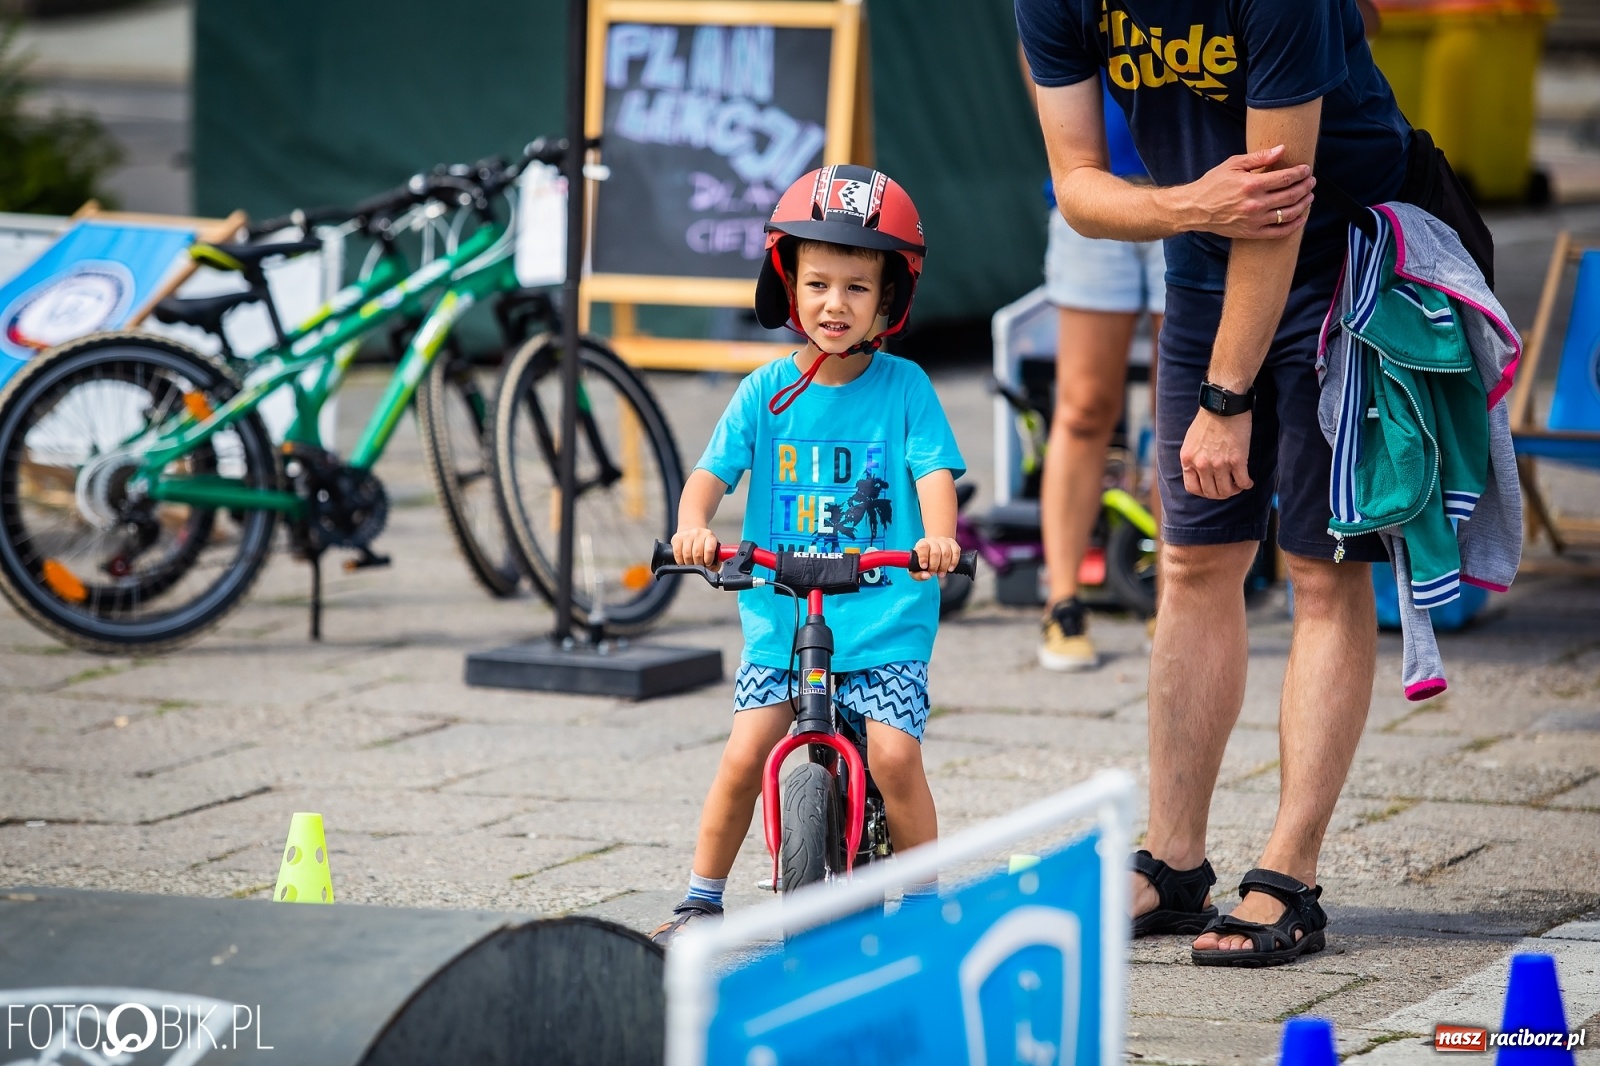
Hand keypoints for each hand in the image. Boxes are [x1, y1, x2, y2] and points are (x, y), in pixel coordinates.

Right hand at [672, 527, 719, 565]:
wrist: (691, 530)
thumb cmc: (703, 543)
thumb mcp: (713, 549)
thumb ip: (716, 561)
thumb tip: (712, 568)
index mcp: (710, 536)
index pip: (709, 550)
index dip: (708, 560)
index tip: (707, 564)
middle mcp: (698, 533)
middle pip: (697, 554)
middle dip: (698, 564)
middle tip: (699, 565)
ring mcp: (687, 535)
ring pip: (687, 555)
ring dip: (689, 563)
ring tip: (692, 562)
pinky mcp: (677, 538)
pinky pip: (678, 554)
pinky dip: (680, 561)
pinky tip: (684, 560)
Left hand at [911, 536, 960, 579]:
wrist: (934, 549)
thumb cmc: (924, 561)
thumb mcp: (916, 568)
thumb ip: (918, 575)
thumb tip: (927, 576)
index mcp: (921, 544)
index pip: (923, 547)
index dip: (924, 558)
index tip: (924, 567)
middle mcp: (932, 541)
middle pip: (935, 552)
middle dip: (935, 566)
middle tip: (934, 573)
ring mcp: (943, 541)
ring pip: (946, 553)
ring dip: (944, 566)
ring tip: (941, 573)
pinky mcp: (952, 543)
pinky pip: (956, 551)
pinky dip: (954, 562)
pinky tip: (950, 568)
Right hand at [1176, 145, 1314, 239]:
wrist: (1195, 209)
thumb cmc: (1213, 184)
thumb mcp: (1234, 164)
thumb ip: (1259, 157)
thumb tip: (1282, 149)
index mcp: (1251, 184)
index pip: (1285, 178)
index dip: (1300, 173)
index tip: (1306, 169)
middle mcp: (1255, 204)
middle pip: (1291, 195)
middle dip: (1305, 187)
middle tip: (1311, 181)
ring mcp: (1254, 220)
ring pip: (1288, 213)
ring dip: (1304, 204)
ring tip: (1309, 197)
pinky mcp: (1252, 233)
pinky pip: (1279, 232)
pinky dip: (1294, 225)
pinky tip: (1301, 218)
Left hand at [1180, 410, 1253, 499]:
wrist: (1223, 405)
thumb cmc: (1208, 420)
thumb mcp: (1190, 442)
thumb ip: (1193, 458)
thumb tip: (1198, 474)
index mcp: (1188, 460)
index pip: (1193, 489)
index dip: (1204, 492)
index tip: (1212, 489)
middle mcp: (1201, 465)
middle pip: (1211, 493)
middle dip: (1221, 493)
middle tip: (1229, 488)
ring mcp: (1219, 464)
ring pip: (1227, 491)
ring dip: (1234, 490)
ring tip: (1238, 485)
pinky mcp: (1237, 460)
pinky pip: (1242, 482)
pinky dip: (1246, 485)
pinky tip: (1248, 481)